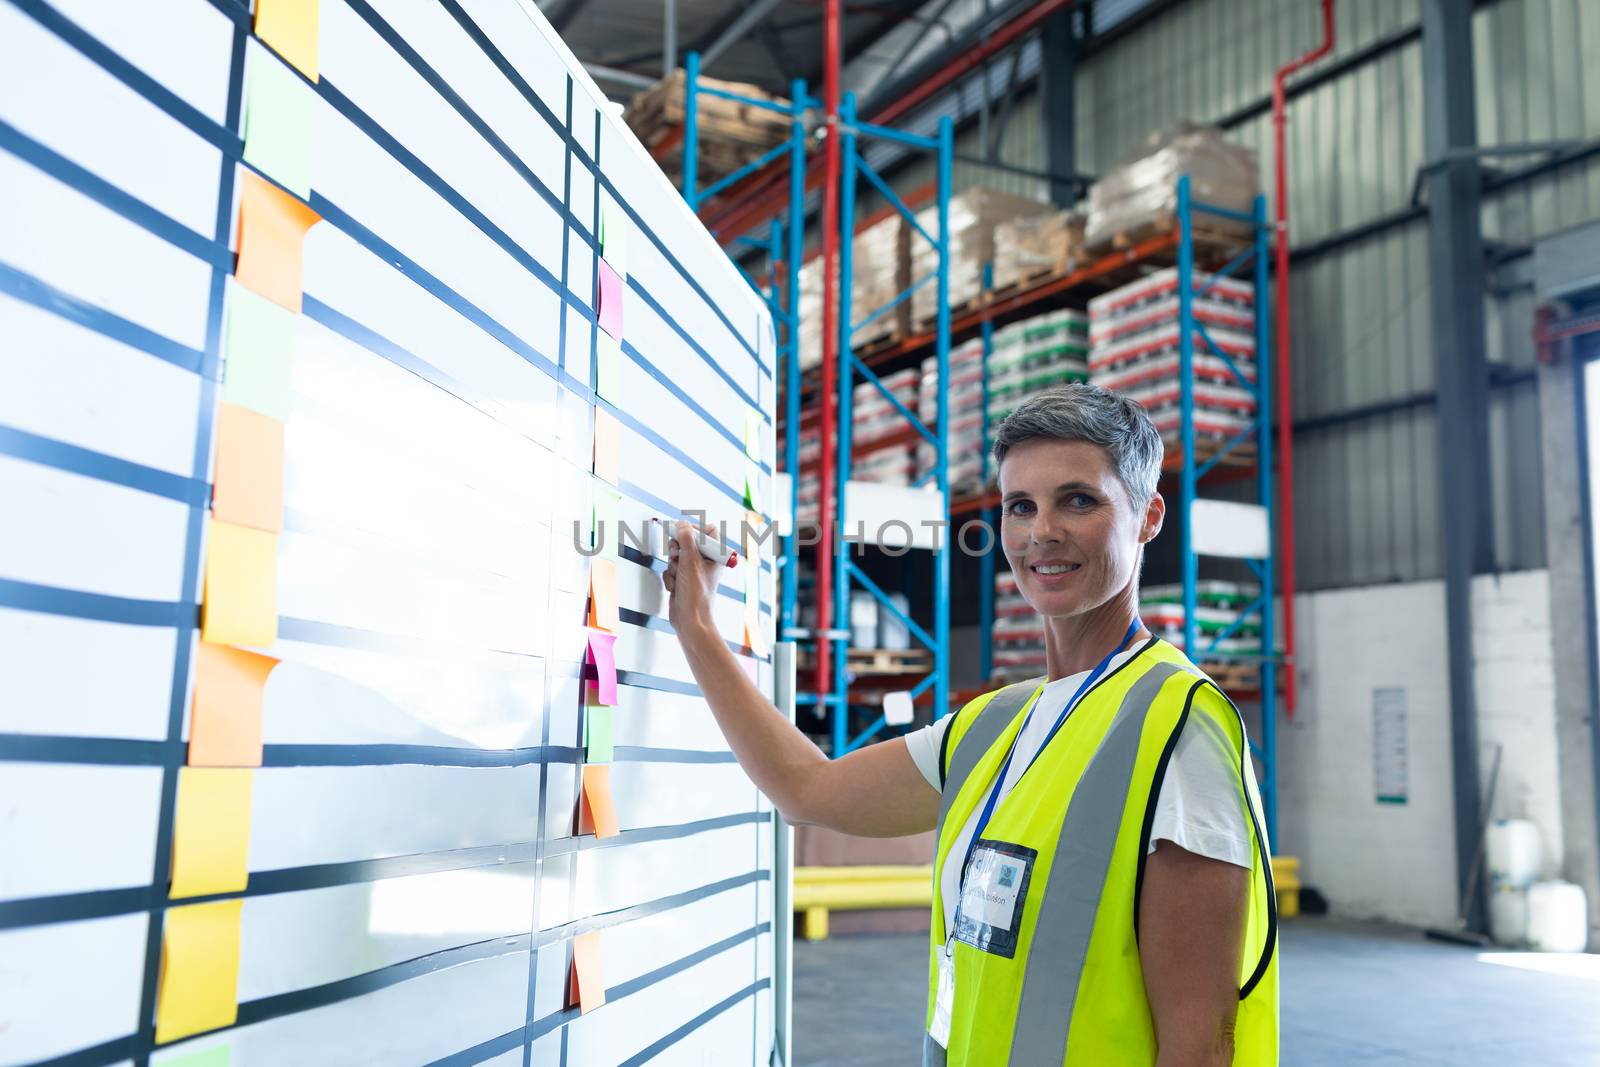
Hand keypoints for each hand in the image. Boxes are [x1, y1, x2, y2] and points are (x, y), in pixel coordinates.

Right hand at [661, 519, 720, 638]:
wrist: (689, 619)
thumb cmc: (696, 594)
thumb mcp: (691, 560)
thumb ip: (686, 538)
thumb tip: (682, 524)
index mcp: (716, 555)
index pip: (708, 531)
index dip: (694, 530)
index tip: (683, 535)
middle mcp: (706, 561)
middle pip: (688, 541)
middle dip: (678, 548)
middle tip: (678, 556)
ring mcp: (693, 570)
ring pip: (676, 555)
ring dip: (673, 565)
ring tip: (678, 576)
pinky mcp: (682, 579)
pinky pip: (671, 569)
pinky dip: (670, 576)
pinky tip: (675, 587)